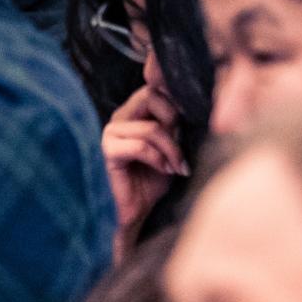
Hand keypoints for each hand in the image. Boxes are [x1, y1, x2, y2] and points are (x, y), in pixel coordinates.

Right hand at [102, 84, 187, 257]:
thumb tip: (193, 110)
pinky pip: (140, 146)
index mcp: (134, 113)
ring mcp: (111, 133)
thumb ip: (176, 128)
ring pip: (151, 127)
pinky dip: (159, 159)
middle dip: (173, 120)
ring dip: (172, 149)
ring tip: (177, 167)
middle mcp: (120, 117)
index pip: (155, 89)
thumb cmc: (153, 181)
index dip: (176, 104)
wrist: (136, 212)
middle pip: (150, 95)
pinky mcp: (108, 152)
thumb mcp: (171, 149)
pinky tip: (166, 171)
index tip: (189, 128)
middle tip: (181, 144)